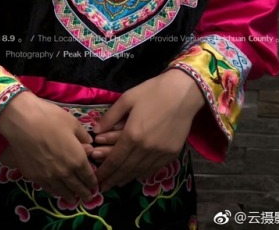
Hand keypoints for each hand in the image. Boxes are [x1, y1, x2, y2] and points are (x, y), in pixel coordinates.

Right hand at [0, 91, 97, 200]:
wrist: (22, 122)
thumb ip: (82, 136)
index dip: (92, 182)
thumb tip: (89, 144)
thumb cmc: (50, 118)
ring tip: (74, 200)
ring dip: (70, 196)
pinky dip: (55, 192)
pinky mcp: (34, 176)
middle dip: (84, 193)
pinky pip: (48, 188)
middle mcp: (64, 172)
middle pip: (77, 186)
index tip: (95, 186)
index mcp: (77, 159)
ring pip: (62, 191)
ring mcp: (48, 176)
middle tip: (88, 197)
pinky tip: (56, 192)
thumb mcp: (72, 122)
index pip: (88, 175)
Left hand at [91, 69, 204, 190]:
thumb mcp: (127, 98)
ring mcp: (160, 153)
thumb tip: (96, 132)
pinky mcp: (171, 154)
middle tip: (103, 187)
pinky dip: (142, 174)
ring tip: (116, 183)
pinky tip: (136, 174)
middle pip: (126, 169)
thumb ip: (110, 116)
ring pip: (139, 171)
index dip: (105, 171)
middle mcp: (145, 148)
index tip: (96, 178)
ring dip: (126, 178)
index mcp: (132, 135)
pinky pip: (153, 168)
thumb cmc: (152, 92)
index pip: (115, 160)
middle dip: (113, 179)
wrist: (182, 93)